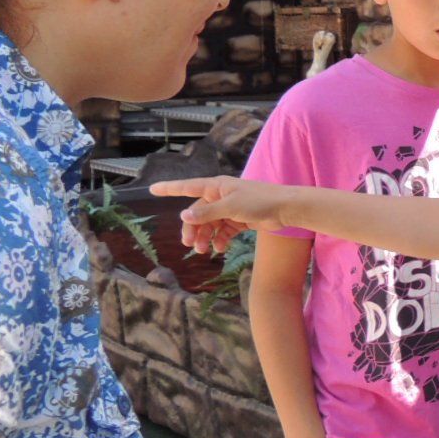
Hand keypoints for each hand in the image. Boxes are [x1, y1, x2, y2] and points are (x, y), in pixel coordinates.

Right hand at [149, 176, 291, 254]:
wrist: (286, 209)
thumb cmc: (259, 201)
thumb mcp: (230, 207)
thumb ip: (207, 212)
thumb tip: (184, 215)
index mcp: (217, 187)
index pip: (188, 187)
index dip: (170, 188)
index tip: (152, 189)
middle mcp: (221, 195)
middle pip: (199, 212)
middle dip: (193, 228)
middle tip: (190, 245)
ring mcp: (231, 207)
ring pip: (210, 223)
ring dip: (206, 237)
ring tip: (205, 251)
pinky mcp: (240, 219)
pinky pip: (223, 230)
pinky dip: (220, 239)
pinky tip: (220, 248)